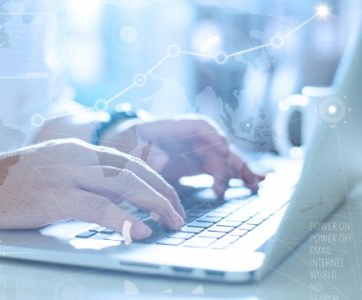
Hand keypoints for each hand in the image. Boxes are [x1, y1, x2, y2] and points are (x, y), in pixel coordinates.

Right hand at [0, 139, 184, 239]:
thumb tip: (115, 194)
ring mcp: (65, 174)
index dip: (156, 179)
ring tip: (171, 221)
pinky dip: (123, 219)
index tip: (170, 197)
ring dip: (154, 204)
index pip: (129, 160)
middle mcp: (77, 156)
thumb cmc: (12, 181)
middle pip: (134, 171)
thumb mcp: (53, 168)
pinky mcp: (53, 197)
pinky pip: (98, 207)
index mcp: (78, 149)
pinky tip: (139, 230)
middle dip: (163, 192)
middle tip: (179, 213)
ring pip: (124, 184)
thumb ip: (83, 176)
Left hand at [100, 115, 264, 197]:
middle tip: (247, 177)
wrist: (122, 145)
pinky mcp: (197, 164)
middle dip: (233, 159)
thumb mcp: (128, 144)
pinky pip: (219, 169)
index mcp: (174, 126)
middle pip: (216, 144)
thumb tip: (161, 160)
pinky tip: (251, 184)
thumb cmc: (125, 141)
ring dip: (240, 170)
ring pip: (223, 158)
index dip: (213, 136)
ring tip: (256, 184)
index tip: (223, 149)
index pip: (199, 126)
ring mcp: (195, 150)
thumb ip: (144, 151)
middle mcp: (190, 137)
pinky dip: (234, 177)